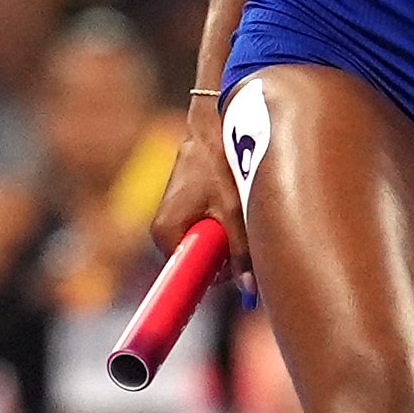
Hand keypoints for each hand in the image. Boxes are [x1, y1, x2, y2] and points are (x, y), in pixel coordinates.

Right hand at [151, 101, 249, 283]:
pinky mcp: (184, 208)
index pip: (188, 274)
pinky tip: (232, 202)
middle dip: (224, 253)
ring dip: (226, 236)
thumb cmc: (218, 163)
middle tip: (242, 229)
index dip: (214, 275)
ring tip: (237, 208)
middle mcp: (163, 230)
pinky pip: (207, 228)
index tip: (236, 272)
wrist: (211, 125)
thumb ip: (240, 251)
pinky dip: (223, 222)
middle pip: (199, 260)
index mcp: (167, 234)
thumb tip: (249, 287)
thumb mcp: (233, 209)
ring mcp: (173, 218)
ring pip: (206, 243)